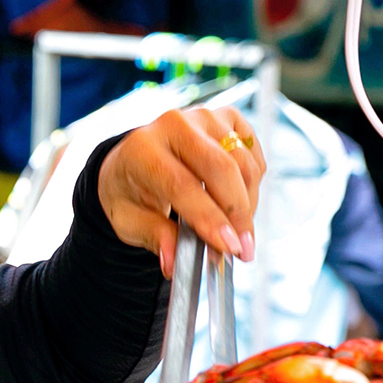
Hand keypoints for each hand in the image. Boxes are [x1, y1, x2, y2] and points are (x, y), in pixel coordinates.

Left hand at [97, 107, 266, 278]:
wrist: (133, 161)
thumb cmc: (130, 191)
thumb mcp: (129, 220)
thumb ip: (154, 238)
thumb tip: (174, 265)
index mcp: (141, 148)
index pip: (181, 184)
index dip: (208, 217)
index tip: (228, 247)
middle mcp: (173, 124)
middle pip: (221, 168)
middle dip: (238, 214)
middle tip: (243, 250)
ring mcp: (204, 117)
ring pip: (243, 164)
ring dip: (247, 204)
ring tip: (238, 233)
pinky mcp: (227, 118)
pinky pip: (253, 156)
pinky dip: (252, 185)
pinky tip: (237, 204)